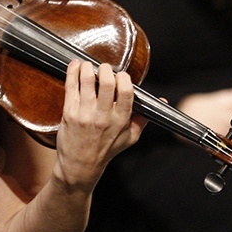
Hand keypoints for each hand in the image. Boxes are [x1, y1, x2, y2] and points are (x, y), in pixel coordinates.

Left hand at [51, 61, 143, 192]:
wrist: (80, 165)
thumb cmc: (106, 150)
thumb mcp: (130, 137)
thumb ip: (144, 118)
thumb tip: (161, 101)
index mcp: (120, 120)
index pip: (127, 92)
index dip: (124, 78)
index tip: (120, 74)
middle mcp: (103, 116)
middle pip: (108, 83)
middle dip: (106, 69)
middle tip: (104, 68)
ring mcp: (85, 114)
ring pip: (87, 81)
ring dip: (87, 68)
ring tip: (88, 66)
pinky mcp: (69, 113)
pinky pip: (71, 87)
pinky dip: (72, 72)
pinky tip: (74, 65)